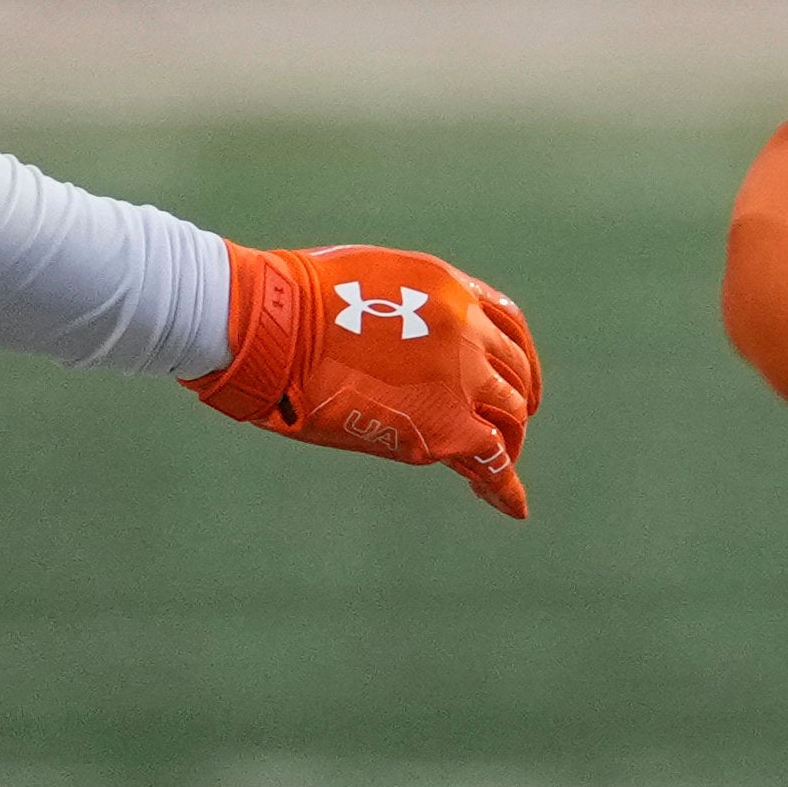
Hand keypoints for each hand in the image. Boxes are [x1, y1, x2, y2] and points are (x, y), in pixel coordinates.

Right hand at [189, 242, 541, 518]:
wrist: (270, 323)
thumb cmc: (287, 300)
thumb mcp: (362, 280)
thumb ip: (397, 305)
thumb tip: (390, 333)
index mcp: (450, 290)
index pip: (505, 326)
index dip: (514, 356)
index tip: (516, 376)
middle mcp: (469, 331)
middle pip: (513, 372)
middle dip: (512, 399)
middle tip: (506, 424)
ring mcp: (461, 377)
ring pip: (508, 414)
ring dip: (509, 439)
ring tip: (502, 463)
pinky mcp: (442, 424)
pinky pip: (490, 458)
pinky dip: (504, 485)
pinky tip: (513, 506)